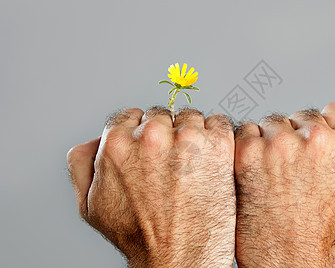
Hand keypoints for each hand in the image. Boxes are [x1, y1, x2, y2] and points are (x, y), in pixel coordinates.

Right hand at [67, 107, 235, 266]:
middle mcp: (152, 136)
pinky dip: (217, 135)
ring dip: (191, 134)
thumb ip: (81, 163)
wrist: (179, 258)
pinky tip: (212, 158)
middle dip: (164, 134)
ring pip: (189, 117)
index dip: (139, 133)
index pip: (130, 116)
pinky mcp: (218, 146)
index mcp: (117, 143)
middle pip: (161, 115)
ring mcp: (187, 139)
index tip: (150, 150)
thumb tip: (94, 139)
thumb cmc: (137, 235)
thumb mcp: (90, 204)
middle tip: (171, 163)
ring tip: (192, 165)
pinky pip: (218, 122)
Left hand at [234, 102, 334, 266]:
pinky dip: (250, 145)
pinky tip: (257, 169)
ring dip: (273, 140)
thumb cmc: (332, 240)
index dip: (328, 127)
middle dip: (301, 136)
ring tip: (276, 172)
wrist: (290, 261)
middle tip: (296, 166)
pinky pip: (247, 131)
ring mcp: (279, 145)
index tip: (318, 143)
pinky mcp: (249, 153)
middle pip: (304, 117)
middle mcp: (315, 140)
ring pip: (274, 123)